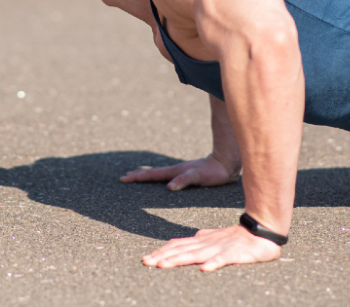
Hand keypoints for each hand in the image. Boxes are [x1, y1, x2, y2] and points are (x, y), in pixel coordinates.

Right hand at [119, 153, 239, 190]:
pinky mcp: (187, 174)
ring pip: (159, 173)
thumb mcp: (197, 177)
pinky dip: (159, 177)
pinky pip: (168, 175)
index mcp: (174, 171)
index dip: (137, 177)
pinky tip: (162, 180)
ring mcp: (180, 171)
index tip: (124, 178)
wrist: (225, 163)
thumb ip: (184, 181)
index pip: (152, 175)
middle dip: (138, 175)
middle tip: (124, 177)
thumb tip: (169, 187)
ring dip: (147, 175)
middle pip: (152, 172)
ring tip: (137, 176)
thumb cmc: (212, 172)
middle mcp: (175, 170)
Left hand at [142, 224, 279, 270]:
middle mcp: (206, 243)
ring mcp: (219, 248)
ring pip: (195, 254)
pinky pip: (222, 259)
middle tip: (146, 262)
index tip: (147, 259)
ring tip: (163, 265)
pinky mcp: (234, 253)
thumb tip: (188, 240)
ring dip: (178, 259)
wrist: (261, 230)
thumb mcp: (214, 237)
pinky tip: (203, 269)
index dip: (161, 252)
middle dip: (162, 256)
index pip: (177, 245)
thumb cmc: (237, 237)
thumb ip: (201, 239)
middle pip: (180, 250)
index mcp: (201, 241)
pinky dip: (213, 263)